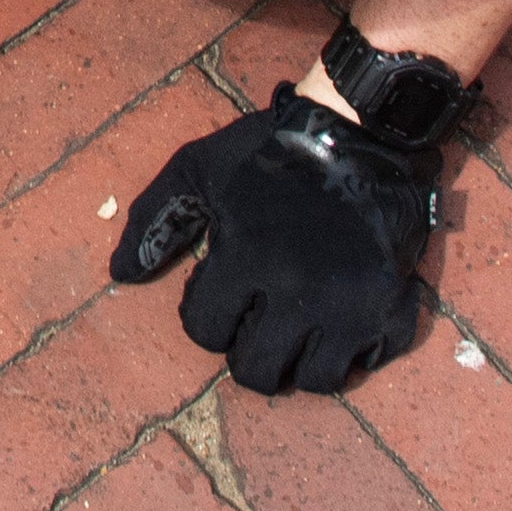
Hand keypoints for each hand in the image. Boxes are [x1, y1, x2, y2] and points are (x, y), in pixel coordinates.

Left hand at [109, 80, 447, 394]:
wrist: (361, 130)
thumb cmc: (270, 150)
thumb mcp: (198, 168)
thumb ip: (153, 219)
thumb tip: (119, 276)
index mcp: (245, 258)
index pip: (205, 332)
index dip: (206, 312)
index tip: (222, 287)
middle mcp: (297, 290)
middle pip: (257, 372)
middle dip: (247, 350)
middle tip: (257, 320)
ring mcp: (349, 304)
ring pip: (313, 380)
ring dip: (298, 360)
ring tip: (297, 327)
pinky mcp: (391, 305)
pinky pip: (367, 364)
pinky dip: (352, 353)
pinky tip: (340, 321)